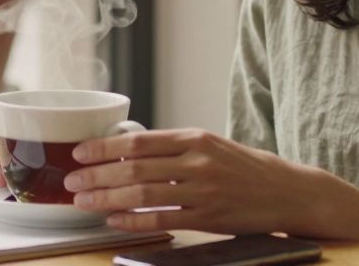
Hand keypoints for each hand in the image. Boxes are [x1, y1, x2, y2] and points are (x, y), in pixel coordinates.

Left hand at [61, 128, 332, 234]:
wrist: (287, 190)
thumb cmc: (243, 167)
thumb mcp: (209, 145)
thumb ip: (172, 148)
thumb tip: (125, 151)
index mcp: (193, 137)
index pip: (138, 141)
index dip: (103, 147)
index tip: (78, 153)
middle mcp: (197, 160)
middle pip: (135, 167)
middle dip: (96, 175)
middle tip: (71, 182)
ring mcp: (204, 190)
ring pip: (144, 193)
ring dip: (108, 198)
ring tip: (84, 202)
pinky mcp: (210, 218)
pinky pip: (163, 220)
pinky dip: (134, 220)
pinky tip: (115, 220)